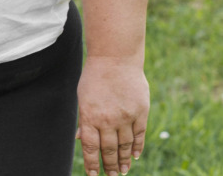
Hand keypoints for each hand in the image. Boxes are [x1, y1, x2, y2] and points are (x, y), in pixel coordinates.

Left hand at [77, 55, 148, 175]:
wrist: (115, 59)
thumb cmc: (95, 77)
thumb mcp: (83, 97)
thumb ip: (84, 119)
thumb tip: (81, 139)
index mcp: (90, 116)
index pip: (90, 147)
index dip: (91, 163)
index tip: (93, 175)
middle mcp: (108, 120)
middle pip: (109, 150)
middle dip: (109, 166)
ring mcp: (126, 117)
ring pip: (125, 146)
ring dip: (124, 161)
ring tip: (123, 171)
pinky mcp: (141, 113)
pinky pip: (139, 135)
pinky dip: (137, 147)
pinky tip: (134, 156)